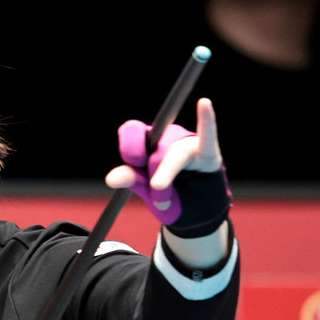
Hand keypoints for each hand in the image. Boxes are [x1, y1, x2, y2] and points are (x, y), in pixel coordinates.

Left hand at [106, 99, 224, 224]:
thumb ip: (132, 179)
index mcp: (149, 143)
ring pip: (175, 152)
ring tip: (164, 200)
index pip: (134, 133)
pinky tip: (204, 103)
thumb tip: (110, 179)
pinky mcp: (209, 153)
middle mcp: (168, 138)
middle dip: (154, 174)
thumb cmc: (170, 198)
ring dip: (168, 175)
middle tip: (157, 195)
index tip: (135, 165)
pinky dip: (207, 119)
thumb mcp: (146, 190)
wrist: (196, 215)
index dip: (131, 148)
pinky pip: (208, 135)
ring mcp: (189, 143)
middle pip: (155, 147)